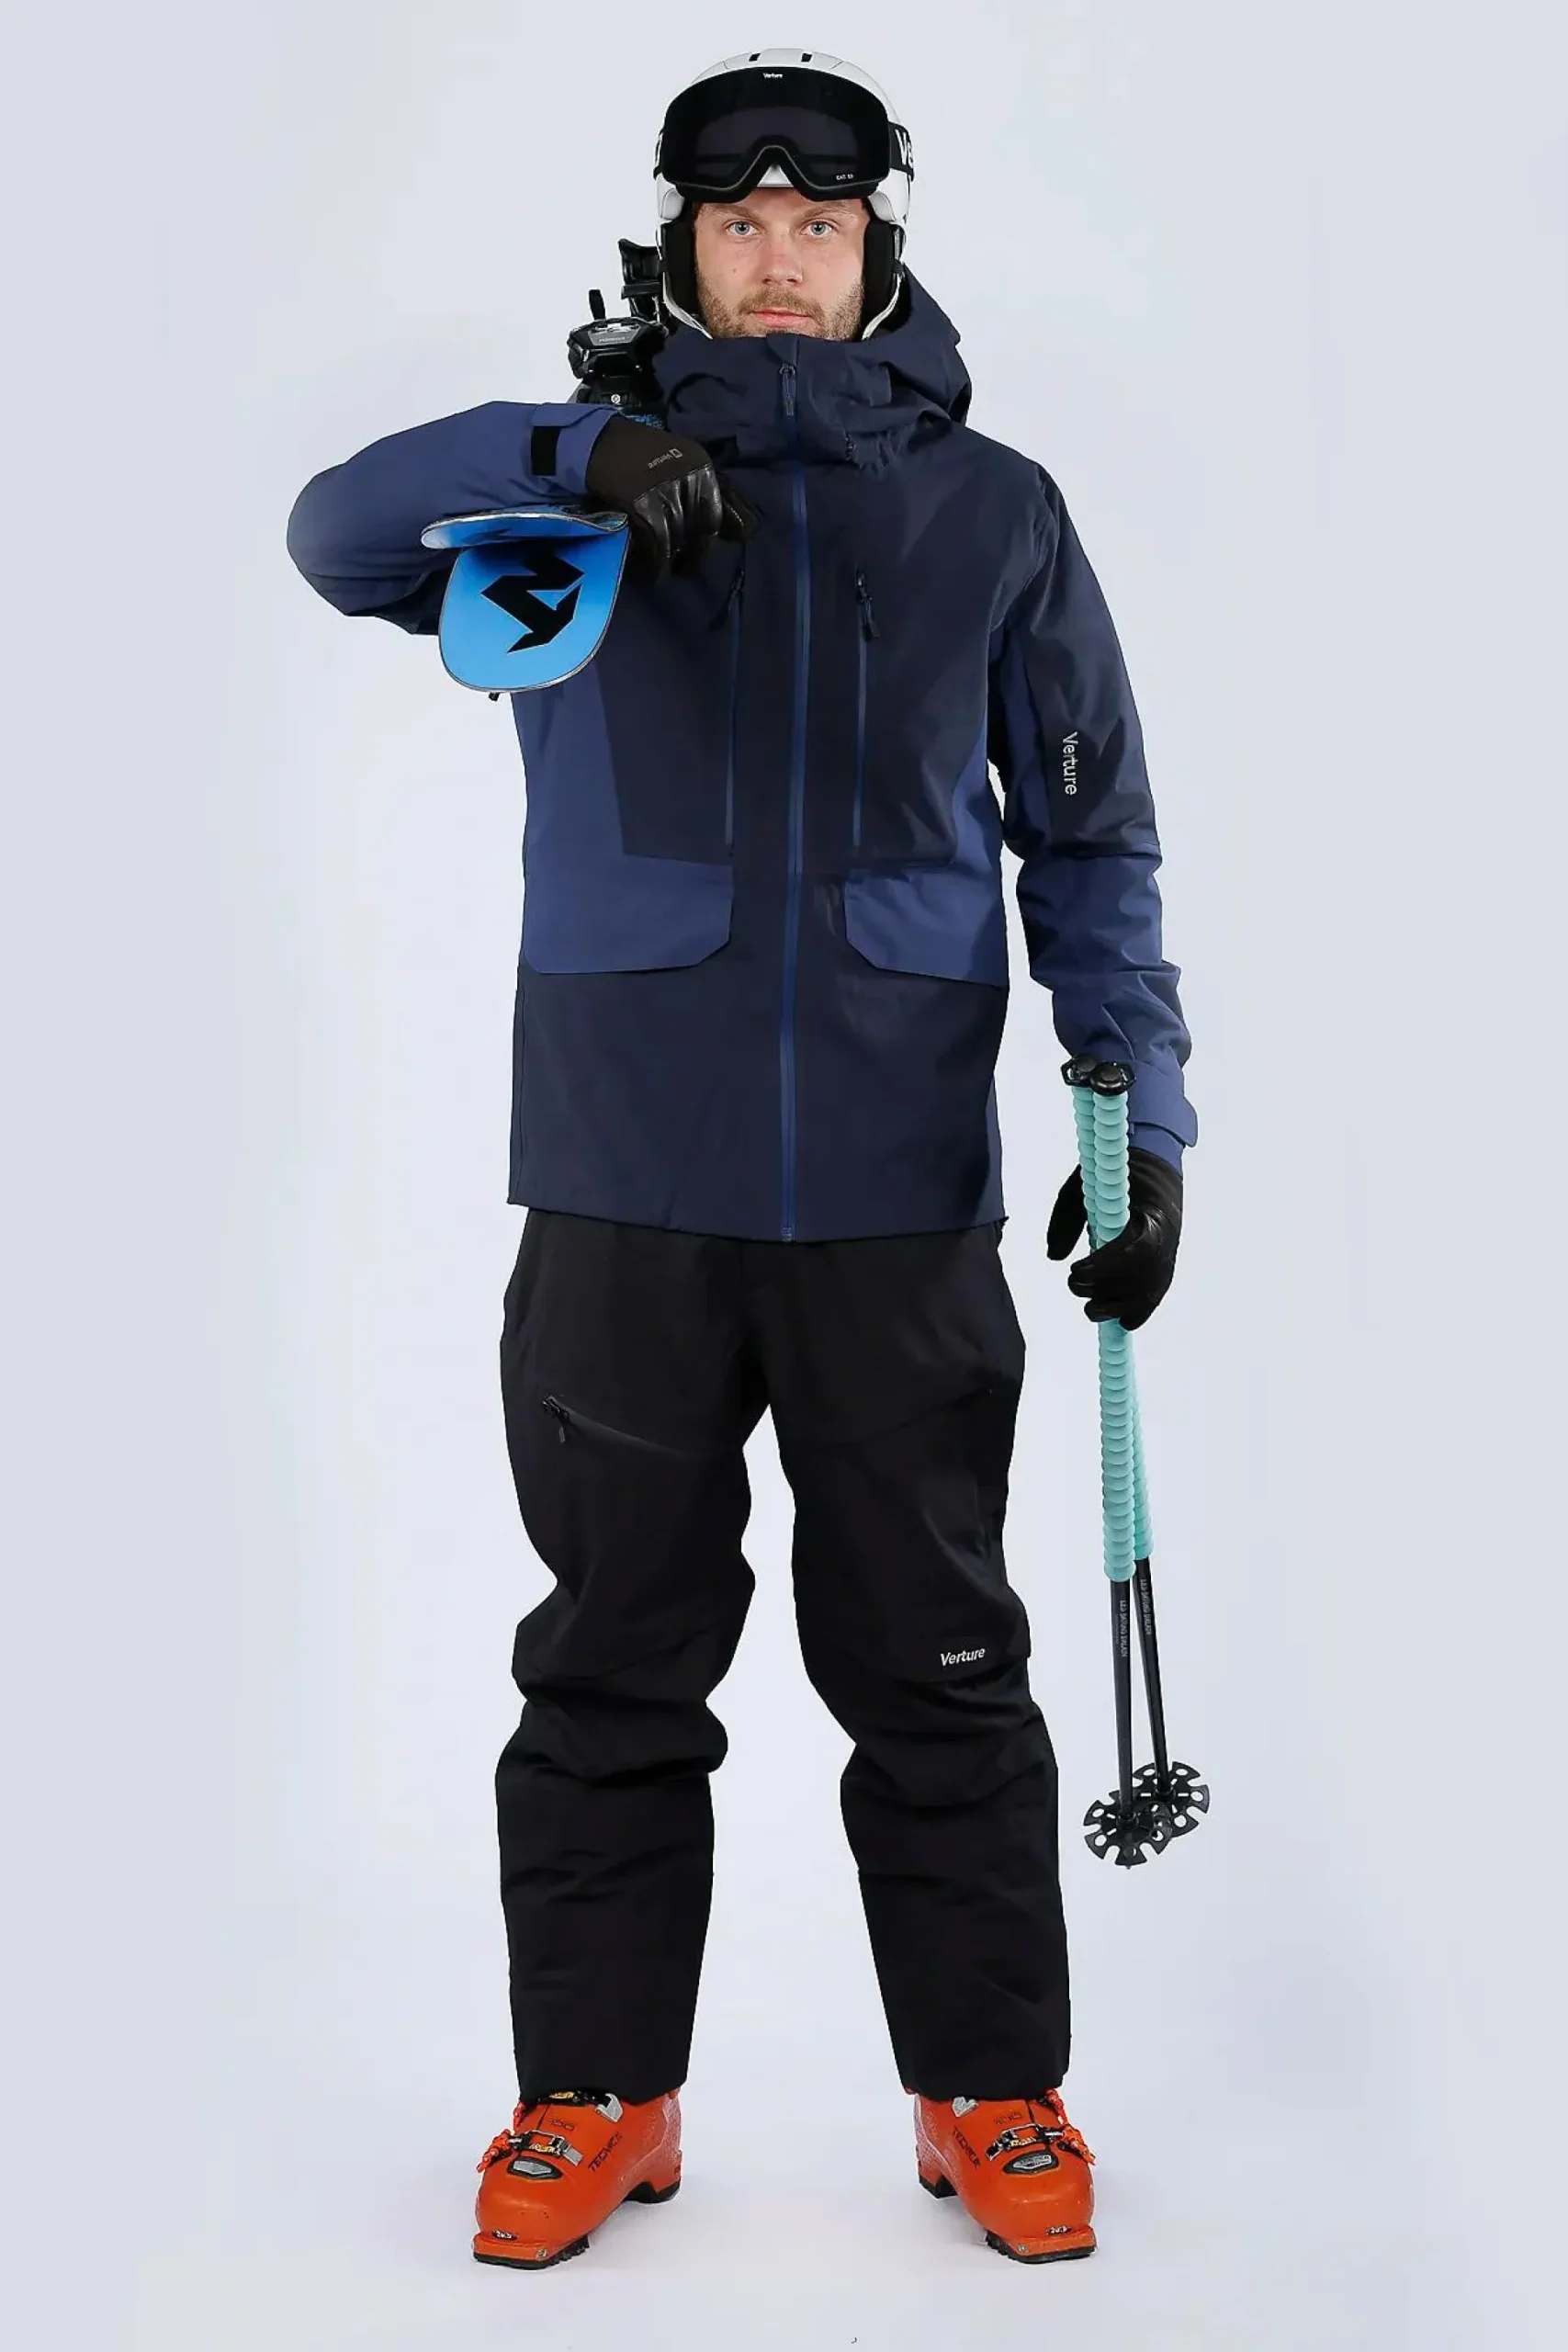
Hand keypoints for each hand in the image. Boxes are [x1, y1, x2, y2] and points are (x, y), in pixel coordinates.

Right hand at [583, 416, 752, 578]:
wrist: (597, 444)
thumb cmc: (639, 456)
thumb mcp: (682, 461)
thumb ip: (710, 492)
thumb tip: (747, 531)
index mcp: (702, 468)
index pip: (721, 516)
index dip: (714, 538)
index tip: (700, 549)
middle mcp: (690, 478)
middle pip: (702, 532)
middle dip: (691, 553)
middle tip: (680, 565)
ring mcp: (668, 492)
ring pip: (679, 542)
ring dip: (669, 562)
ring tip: (660, 568)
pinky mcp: (645, 507)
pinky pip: (657, 548)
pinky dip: (653, 565)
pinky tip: (647, 570)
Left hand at [1046, 1146, 1182, 1330]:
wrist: (1154, 1168)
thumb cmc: (1113, 1176)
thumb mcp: (1083, 1186)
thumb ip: (1067, 1221)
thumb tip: (1054, 1257)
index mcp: (1149, 1212)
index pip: (1136, 1248)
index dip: (1106, 1266)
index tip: (1077, 1269)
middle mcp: (1165, 1237)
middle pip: (1142, 1278)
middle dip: (1105, 1289)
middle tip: (1075, 1284)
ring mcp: (1167, 1253)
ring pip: (1150, 1292)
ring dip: (1117, 1307)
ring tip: (1089, 1307)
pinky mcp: (1165, 1266)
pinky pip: (1156, 1296)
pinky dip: (1137, 1312)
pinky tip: (1119, 1321)